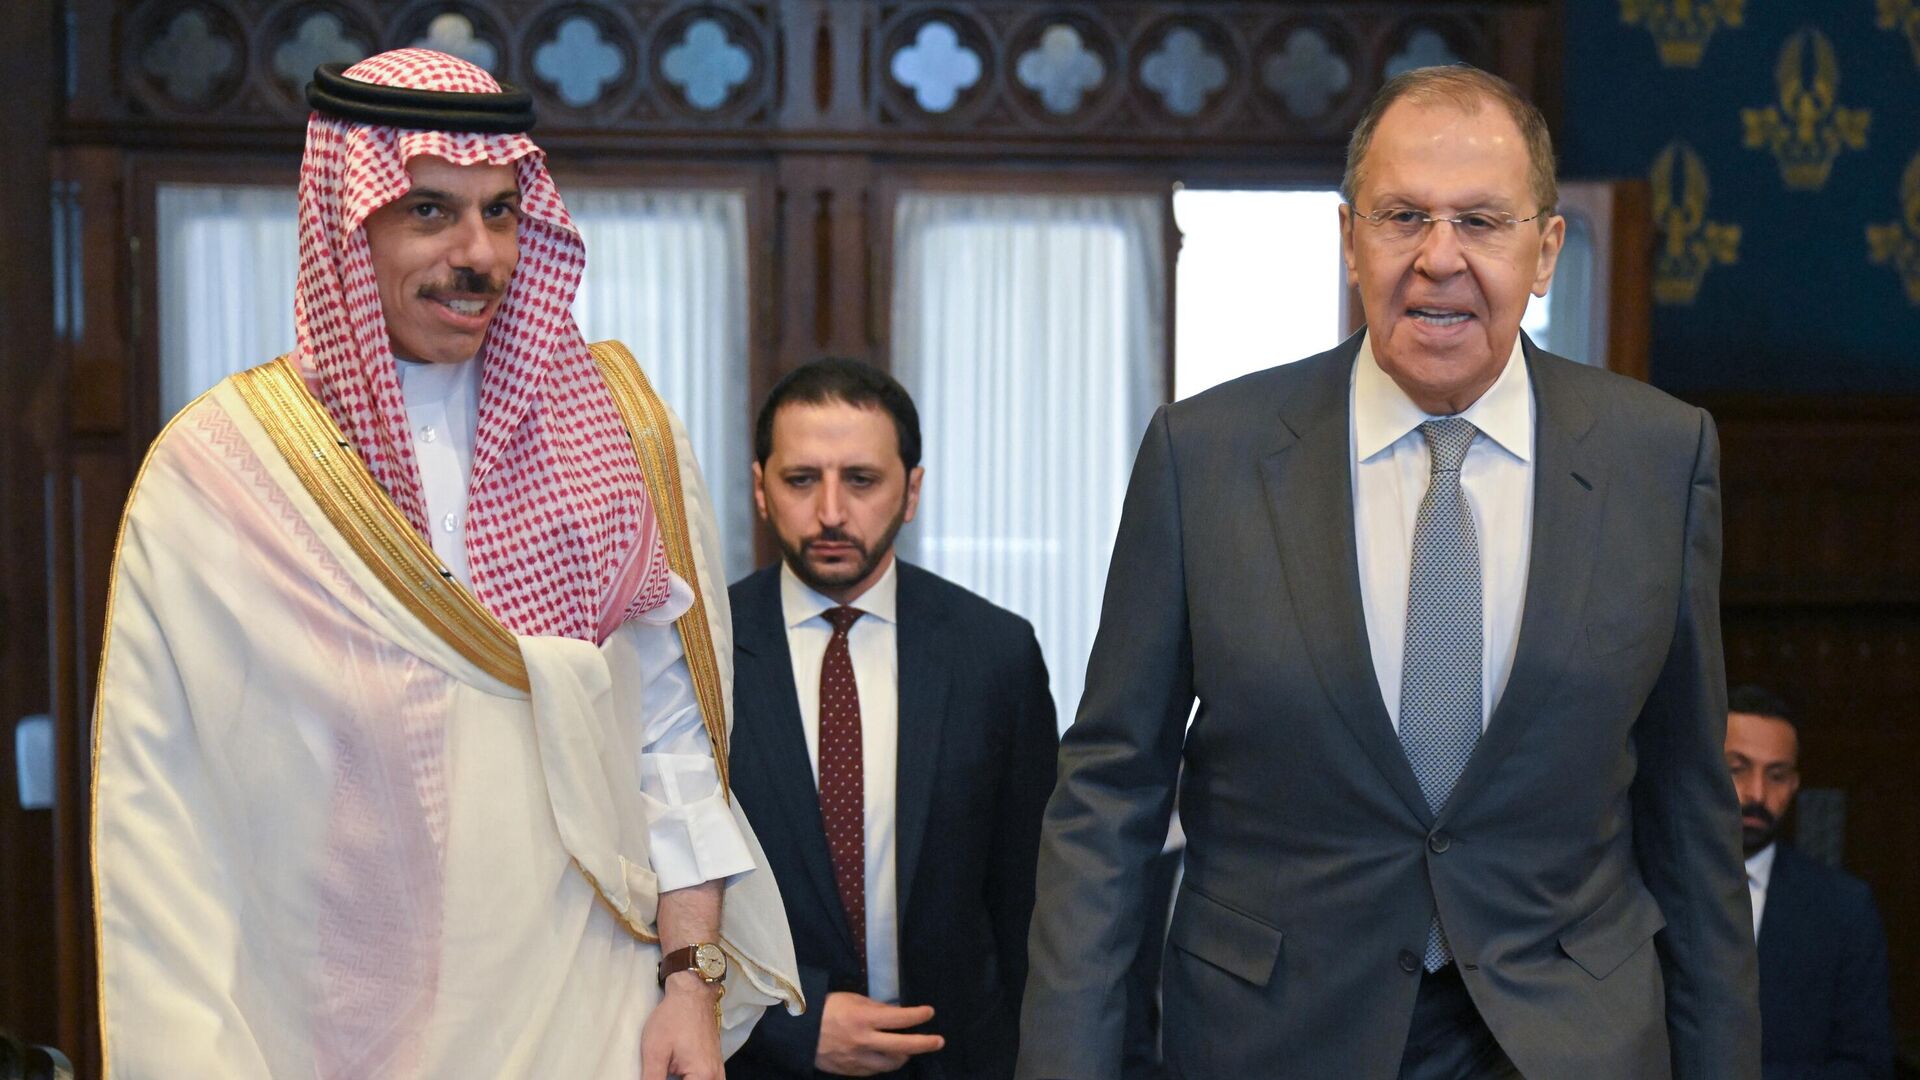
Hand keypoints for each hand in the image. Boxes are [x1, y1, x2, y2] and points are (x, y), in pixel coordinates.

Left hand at [641, 973, 724, 1079]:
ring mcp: (718, 1070)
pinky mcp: (715, 1064)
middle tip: (662, 1072)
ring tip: (668, 1074)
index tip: (656, 1076)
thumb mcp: (655, 1052)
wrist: (692, 992)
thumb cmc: (673, 1019)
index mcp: (702, 1076)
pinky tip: (678, 1075)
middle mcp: (715, 1076)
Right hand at [814, 992, 943, 1075]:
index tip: (930, 1012)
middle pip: (904, 1047)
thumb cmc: (826, 1009)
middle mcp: (864, 1041)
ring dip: (904, 1055)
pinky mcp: (852, 1071)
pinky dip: (885, 1063)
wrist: (798, 1033)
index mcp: (863, 1019)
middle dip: (925, 1044)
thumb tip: (896, 1014)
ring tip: (909, 1049)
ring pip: (893, 1064)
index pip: (900, 1018)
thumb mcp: (852, 1000)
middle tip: (938, 1041)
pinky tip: (887, 1055)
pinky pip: (876, 1070)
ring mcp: (858, 1059)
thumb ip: (875, 1008)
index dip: (919, 1015)